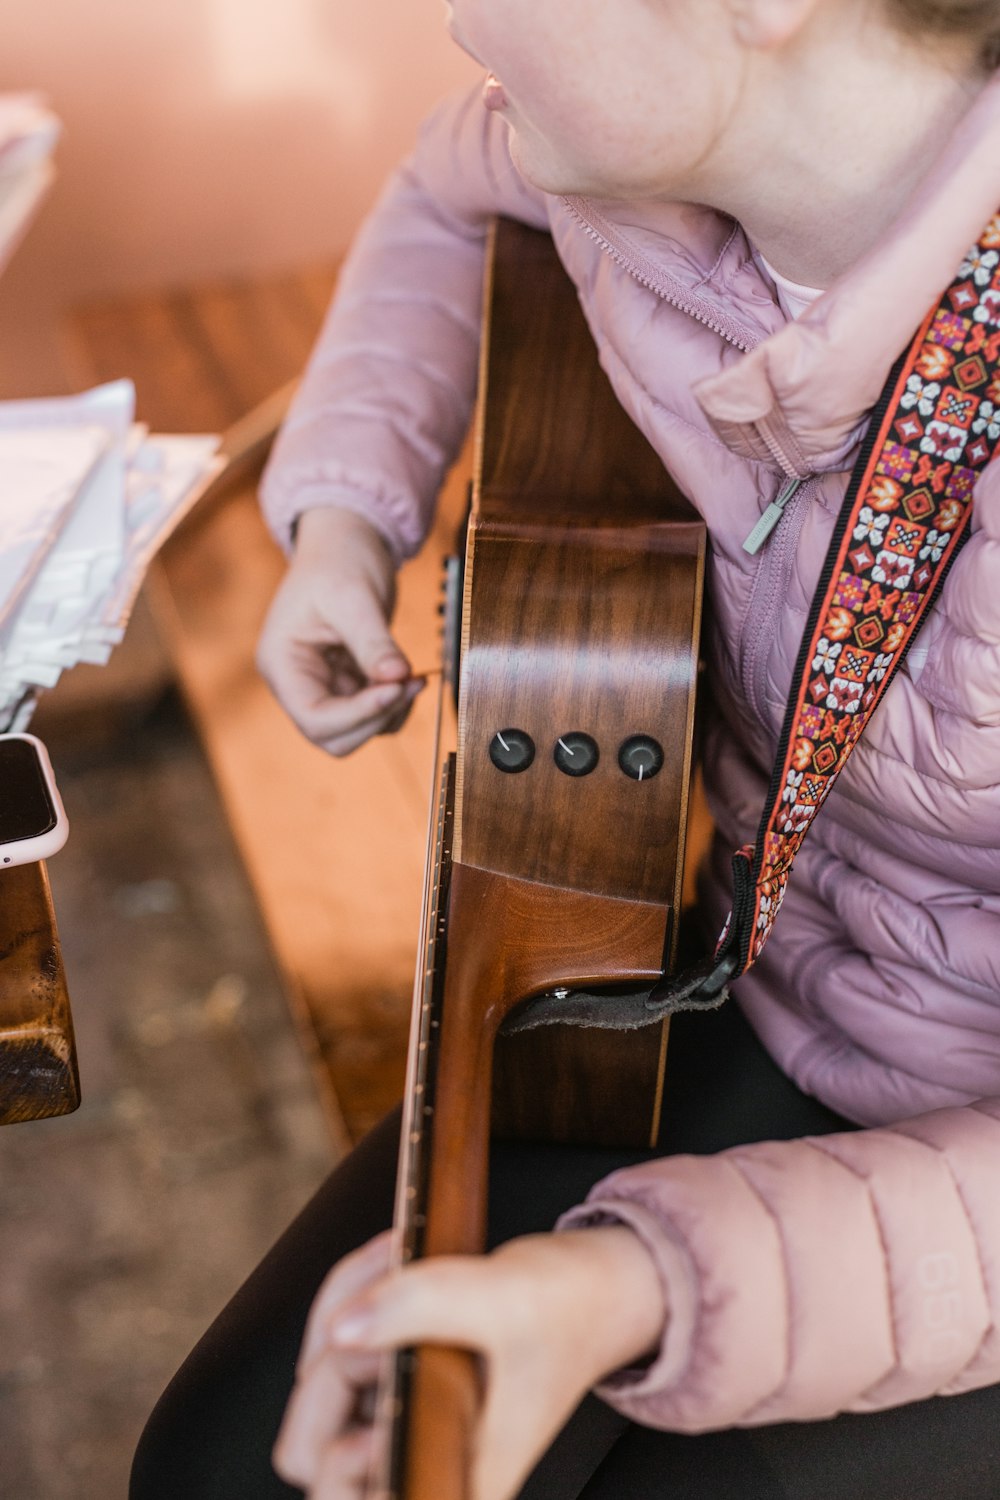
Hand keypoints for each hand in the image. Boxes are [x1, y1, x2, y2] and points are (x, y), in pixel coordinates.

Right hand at [256, 508, 423, 754]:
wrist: (347, 542)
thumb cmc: (338, 560)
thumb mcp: (354, 596)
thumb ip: (373, 641)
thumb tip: (396, 678)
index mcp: (281, 663)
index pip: (314, 717)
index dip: (358, 713)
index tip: (397, 686)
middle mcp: (296, 683)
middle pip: (333, 736)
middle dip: (375, 717)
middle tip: (410, 683)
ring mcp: (321, 687)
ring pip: (355, 733)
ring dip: (389, 714)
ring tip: (412, 676)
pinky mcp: (346, 685)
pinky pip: (371, 717)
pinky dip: (394, 706)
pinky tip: (408, 677)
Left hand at [274, 1226, 665, 1499]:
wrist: (601, 1281)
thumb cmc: (570, 1306)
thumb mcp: (501, 1297)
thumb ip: (420, 1305)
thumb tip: (339, 1332)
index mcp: (456, 1479)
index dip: (343, 1460)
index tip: (382, 1389)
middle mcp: (420, 1459)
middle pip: (309, 1451)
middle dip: (335, 1363)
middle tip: (387, 1308)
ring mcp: (401, 1416)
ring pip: (316, 1385)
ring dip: (343, 1306)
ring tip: (399, 1262)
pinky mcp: (396, 1374)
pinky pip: (336, 1341)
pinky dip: (353, 1290)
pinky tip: (395, 1257)